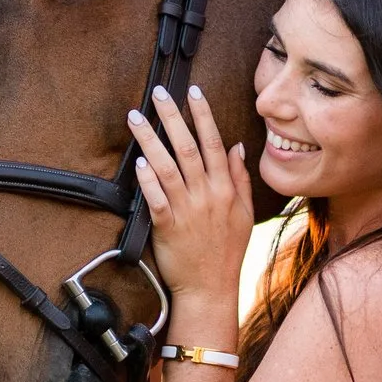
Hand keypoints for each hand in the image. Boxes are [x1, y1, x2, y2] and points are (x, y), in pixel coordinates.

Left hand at [127, 85, 251, 334]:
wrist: (210, 289)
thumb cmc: (226, 252)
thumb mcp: (244, 214)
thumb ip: (240, 179)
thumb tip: (237, 146)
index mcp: (225, 189)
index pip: (214, 143)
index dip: (203, 115)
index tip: (193, 92)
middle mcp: (206, 195)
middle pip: (188, 147)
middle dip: (173, 116)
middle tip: (159, 94)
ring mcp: (187, 210)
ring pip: (167, 167)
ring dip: (150, 139)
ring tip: (137, 118)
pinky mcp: (168, 226)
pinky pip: (156, 198)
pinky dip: (148, 179)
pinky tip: (138, 161)